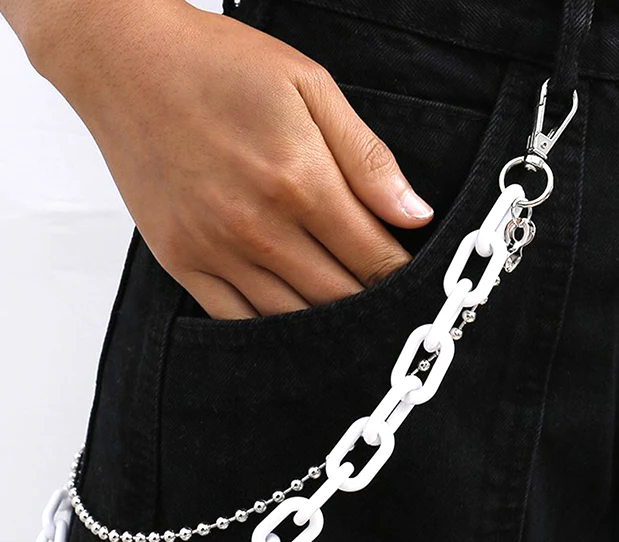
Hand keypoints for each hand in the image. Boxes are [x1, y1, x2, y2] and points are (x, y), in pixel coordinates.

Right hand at [28, 0, 434, 318]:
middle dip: (373, 303)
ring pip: (293, 317)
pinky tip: (294, 320)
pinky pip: (236, 321)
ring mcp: (215, 251)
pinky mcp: (181, 262)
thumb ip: (368, 160)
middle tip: (390, 305)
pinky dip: (272, 328)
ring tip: (348, 314)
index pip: (374, 258)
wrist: (124, 59)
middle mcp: (258, 227)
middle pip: (339, 296)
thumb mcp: (311, 88)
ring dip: (328, 321)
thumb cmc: (219, 65)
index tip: (417, 283)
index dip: (403, 277)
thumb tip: (416, 216)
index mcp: (300, 181)